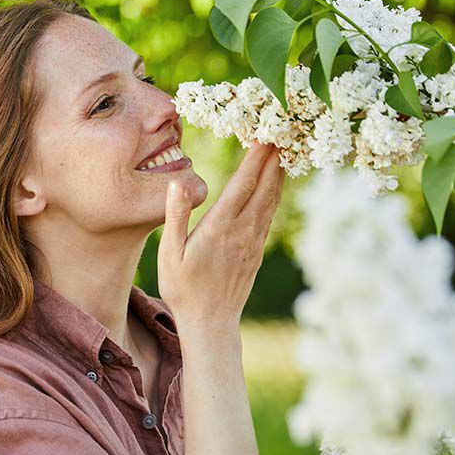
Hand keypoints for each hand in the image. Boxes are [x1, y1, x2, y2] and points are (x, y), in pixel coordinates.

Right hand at [157, 142, 283, 336]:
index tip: (266, 135)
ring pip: (271, 200)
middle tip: (283, 131)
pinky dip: (274, 193)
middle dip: (274, 158)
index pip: (243, 185)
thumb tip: (179, 183)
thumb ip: (176, 215)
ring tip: (284, 150)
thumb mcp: (169, 253)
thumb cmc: (182, 288)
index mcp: (219, 228)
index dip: (256, 159)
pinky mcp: (256, 250)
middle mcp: (242, 231)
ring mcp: (253, 241)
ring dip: (278, 173)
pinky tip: (275, 185)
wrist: (210, 323)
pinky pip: (269, 214)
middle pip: (264, 187)